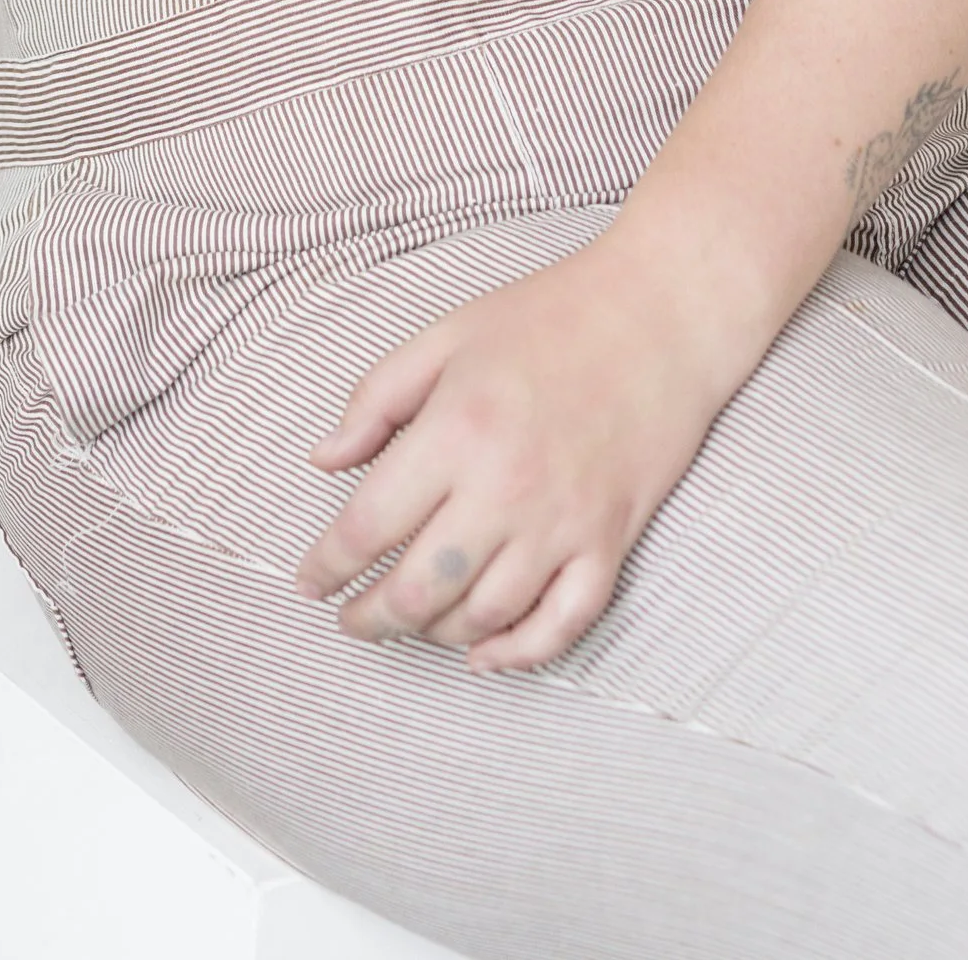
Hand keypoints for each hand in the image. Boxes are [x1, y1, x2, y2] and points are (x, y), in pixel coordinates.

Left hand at [294, 227, 765, 675]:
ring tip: (412, 622)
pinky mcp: (610, 542)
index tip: (308, 583)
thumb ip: (374, 400)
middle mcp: (504, 488)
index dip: (326, 567)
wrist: (659, 312)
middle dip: (371, 617)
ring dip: (435, 634)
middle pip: (418, 590)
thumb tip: (323, 462)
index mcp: (455, 430)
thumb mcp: (445, 337)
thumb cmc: (548, 316)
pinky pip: (561, 626)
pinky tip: (485, 654)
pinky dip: (519, 654)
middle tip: (352, 620)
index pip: (368, 527)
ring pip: (483, 617)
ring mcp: (562, 523)